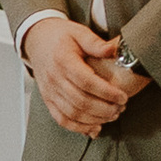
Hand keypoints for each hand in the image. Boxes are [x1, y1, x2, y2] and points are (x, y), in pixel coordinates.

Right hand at [24, 14, 138, 136]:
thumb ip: (96, 43)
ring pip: (73, 114)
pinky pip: (62, 120)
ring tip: (112, 115)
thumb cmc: (60, 37)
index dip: (106, 92)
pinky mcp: (49, 100)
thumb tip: (114, 49)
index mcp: (63, 60)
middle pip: (81, 101)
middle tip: (121, 108)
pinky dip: (79, 127)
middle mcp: (54, 78)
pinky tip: (94, 127)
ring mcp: (50, 92)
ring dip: (95, 119)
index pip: (86, 82)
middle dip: (105, 109)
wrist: (37, 40)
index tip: (122, 96)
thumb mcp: (79, 32)